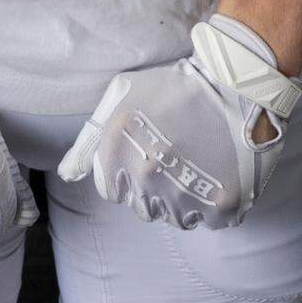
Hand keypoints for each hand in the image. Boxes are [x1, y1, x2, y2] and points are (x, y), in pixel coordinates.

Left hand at [56, 14, 301, 231]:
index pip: (112, 192)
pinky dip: (214, 205)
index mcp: (117, 154)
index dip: (128, 175)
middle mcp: (145, 180)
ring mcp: (183, 196)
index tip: (147, 155)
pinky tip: (218, 174)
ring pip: (176, 218)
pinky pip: (210, 221)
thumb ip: (90, 139)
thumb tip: (68, 175)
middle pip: (143, 208)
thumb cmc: (174, 84)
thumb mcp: (122, 95)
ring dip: (184, 199)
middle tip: (175, 157)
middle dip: (154, 188)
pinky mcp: (221, 205)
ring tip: (198, 165)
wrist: (233, 81)